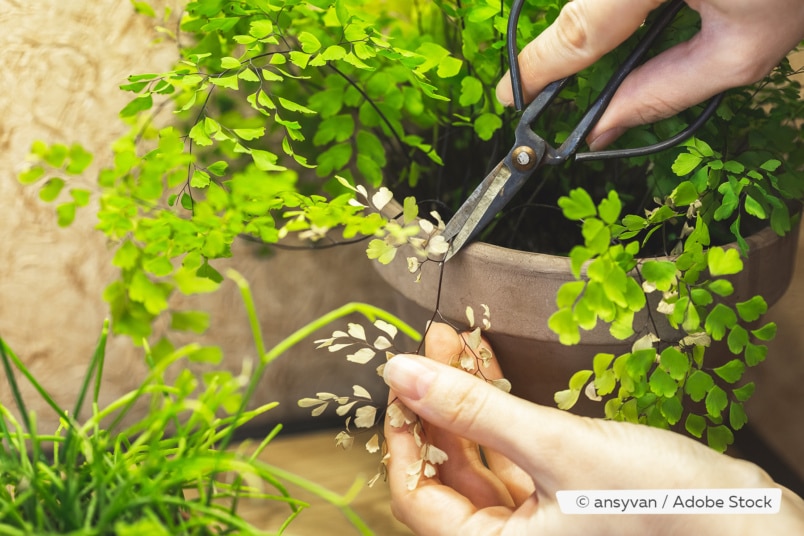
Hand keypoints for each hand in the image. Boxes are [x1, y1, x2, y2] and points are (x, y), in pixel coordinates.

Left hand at [383, 323, 803, 534]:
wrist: (750, 524)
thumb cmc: (666, 507)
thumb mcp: (559, 449)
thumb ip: (475, 411)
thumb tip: (402, 372)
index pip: (417, 494)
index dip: (401, 433)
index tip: (402, 378)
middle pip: (446, 470)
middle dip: (436, 402)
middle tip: (434, 343)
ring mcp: (534, 521)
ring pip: (478, 456)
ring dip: (466, 398)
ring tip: (457, 341)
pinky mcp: (559, 496)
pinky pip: (511, 452)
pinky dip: (498, 410)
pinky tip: (489, 368)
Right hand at [496, 0, 803, 149]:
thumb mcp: (744, 51)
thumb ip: (661, 93)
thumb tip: (601, 130)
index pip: (583, 26)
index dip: (539, 67)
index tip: (509, 95)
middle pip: (584, 1)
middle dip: (579, 36)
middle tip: (565, 73)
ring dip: (601, 13)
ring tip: (632, 33)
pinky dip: (613, 4)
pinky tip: (641, 13)